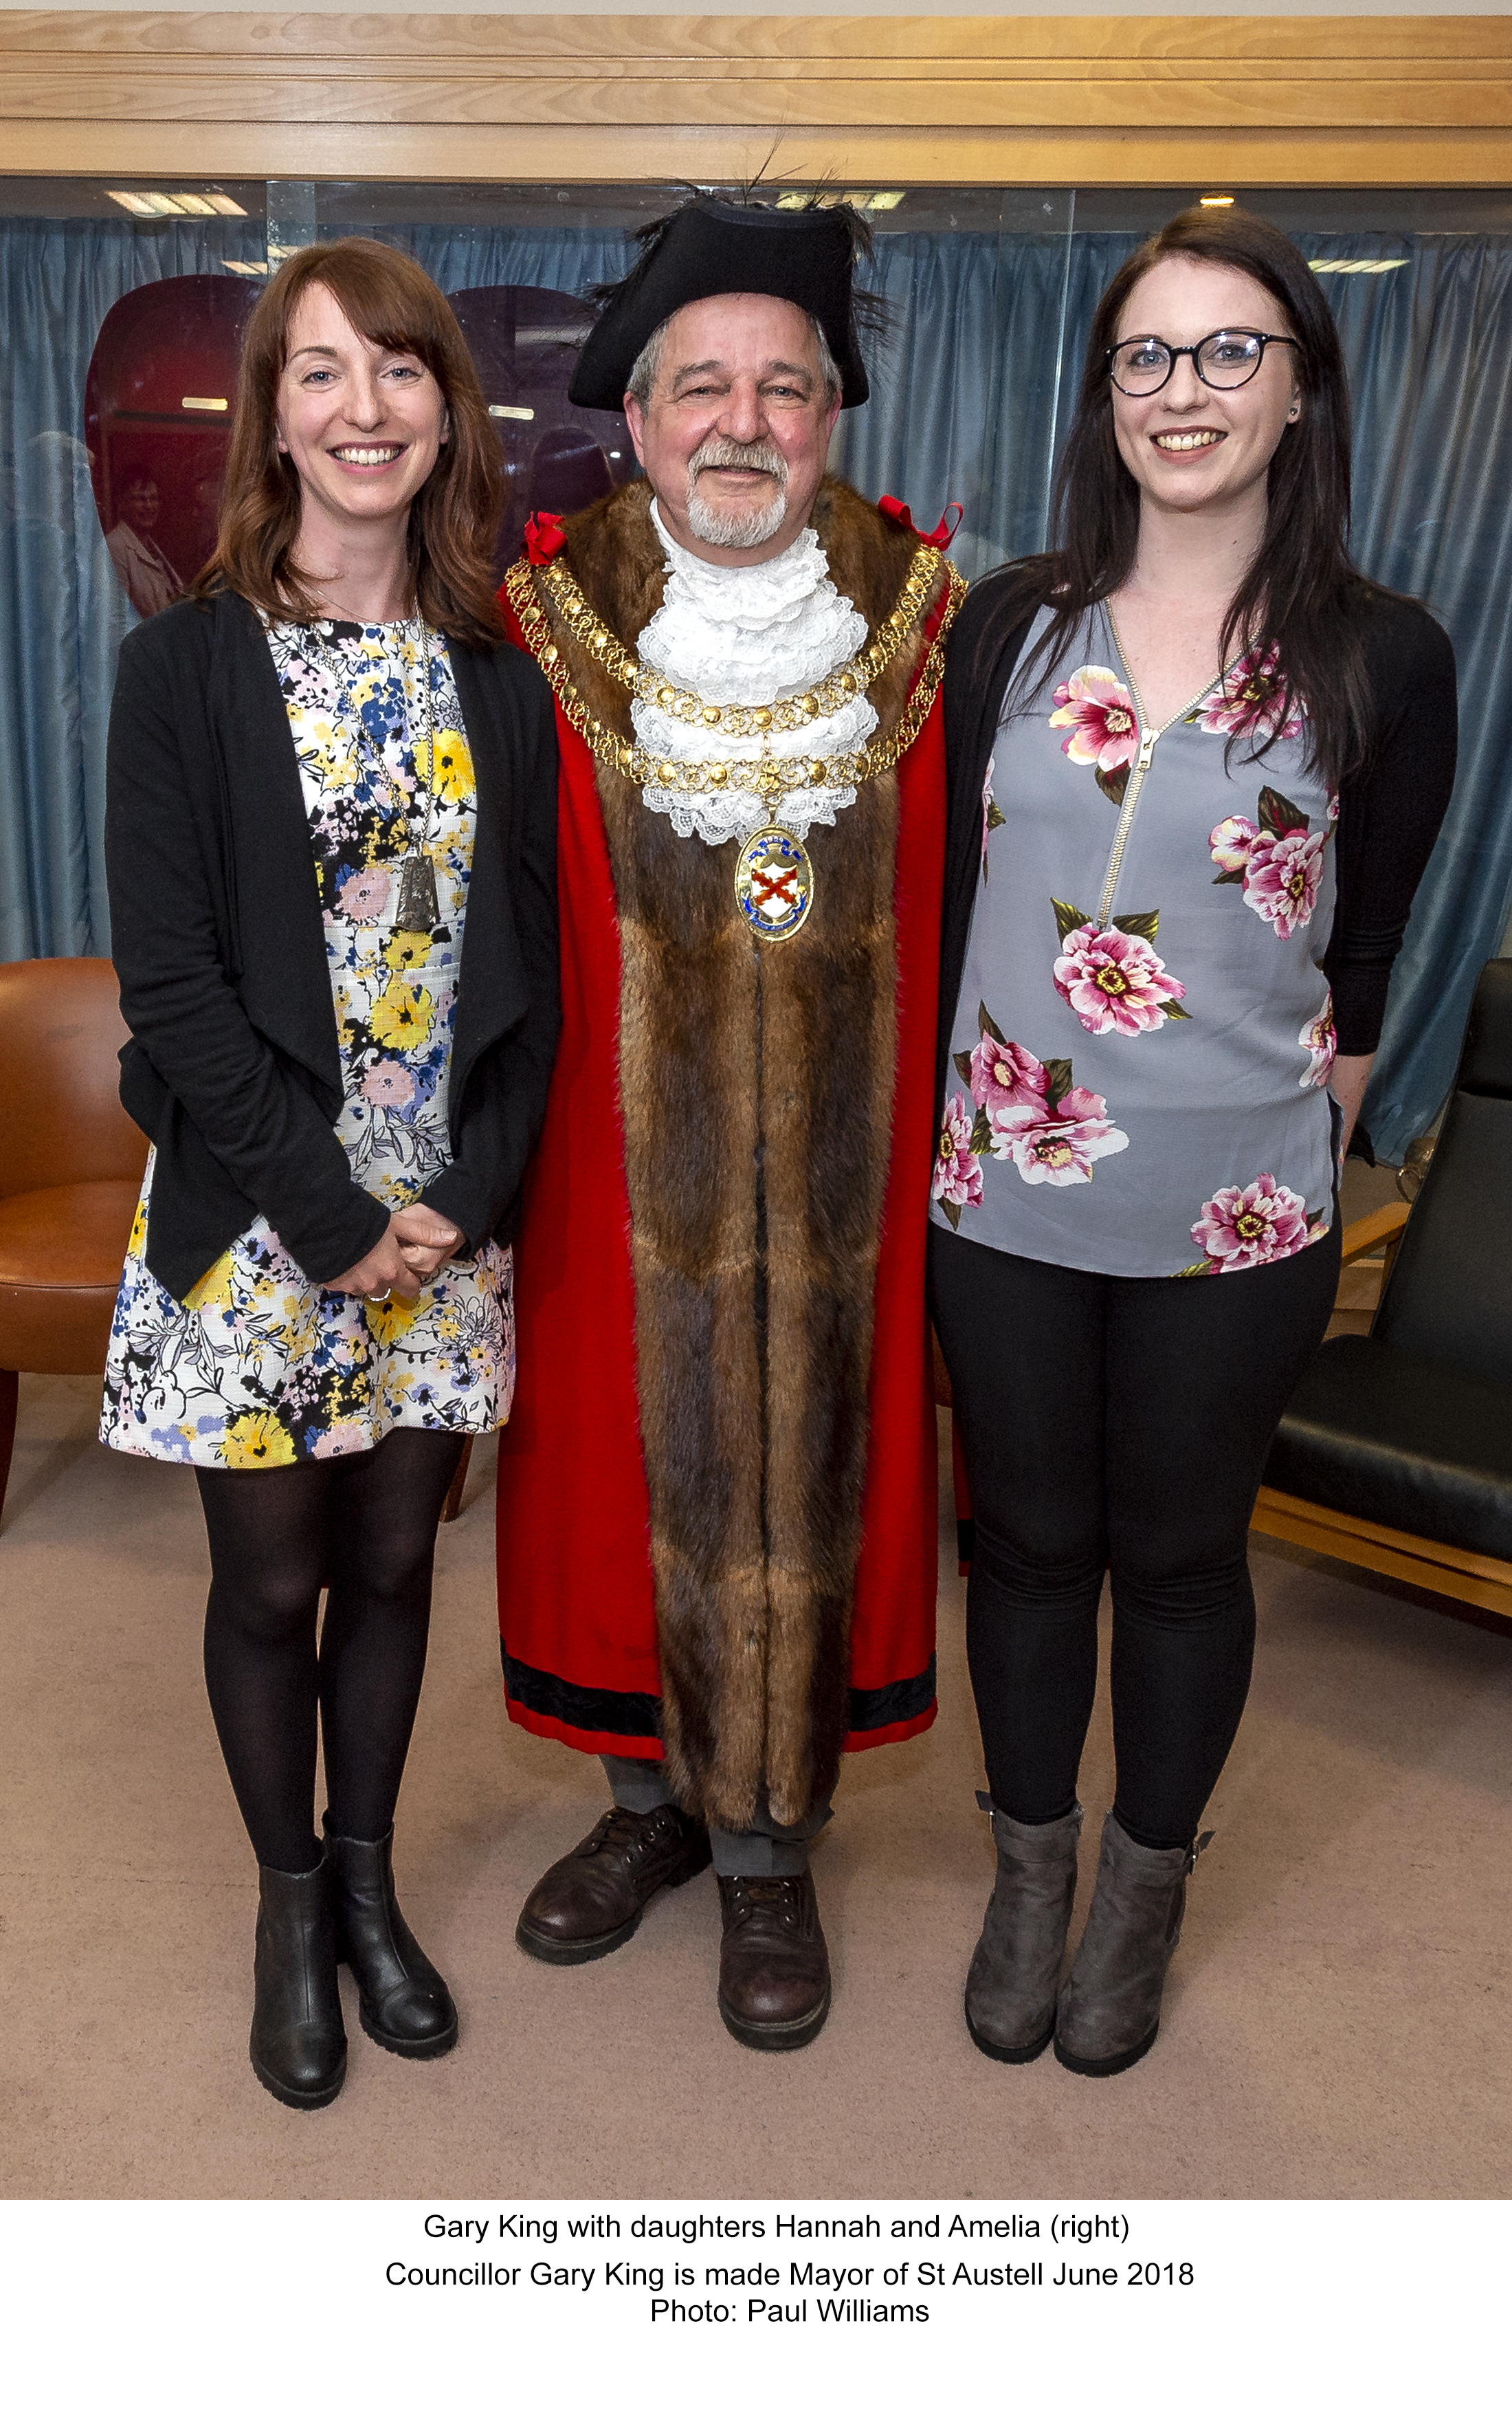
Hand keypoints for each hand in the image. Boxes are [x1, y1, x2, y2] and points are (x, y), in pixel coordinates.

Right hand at [328, 1206, 455, 1299]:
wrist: (324, 1219)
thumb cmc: (363, 1220)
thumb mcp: (398, 1224)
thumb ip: (424, 1234)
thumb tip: (450, 1237)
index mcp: (392, 1271)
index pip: (410, 1289)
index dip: (410, 1281)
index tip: (406, 1273)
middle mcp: (373, 1283)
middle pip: (387, 1290)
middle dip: (386, 1278)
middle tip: (380, 1258)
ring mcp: (351, 1286)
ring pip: (365, 1288)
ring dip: (366, 1278)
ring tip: (361, 1256)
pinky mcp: (332, 1284)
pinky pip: (344, 1285)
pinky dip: (346, 1276)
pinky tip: (344, 1258)